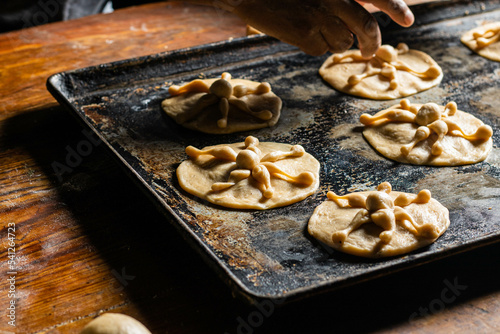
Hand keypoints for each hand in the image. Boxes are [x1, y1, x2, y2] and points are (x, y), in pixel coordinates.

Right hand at [227, 0, 413, 56]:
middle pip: (365, 29)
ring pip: (343, 43)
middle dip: (371, 45)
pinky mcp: (304, 36)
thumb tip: (367, 15)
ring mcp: (318, 18)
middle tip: (370, 52)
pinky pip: (321, 50)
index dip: (395, 7)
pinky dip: (315, 46)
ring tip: (316, 30)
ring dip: (335, 43)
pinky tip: (301, 33)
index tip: (408, 20)